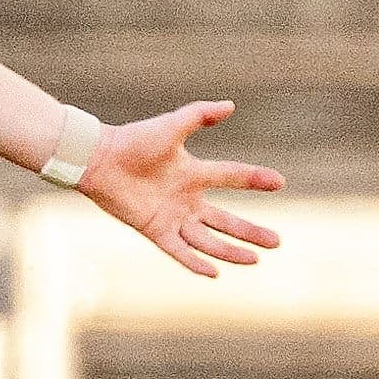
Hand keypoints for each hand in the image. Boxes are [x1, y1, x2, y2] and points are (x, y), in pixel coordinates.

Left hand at [79, 101, 284, 278]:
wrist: (99, 158)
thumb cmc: (134, 140)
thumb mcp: (172, 125)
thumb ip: (200, 115)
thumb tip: (231, 105)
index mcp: (194, 174)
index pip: (232, 176)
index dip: (255, 179)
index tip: (279, 182)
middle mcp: (186, 199)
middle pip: (226, 221)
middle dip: (251, 232)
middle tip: (276, 242)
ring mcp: (171, 217)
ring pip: (208, 240)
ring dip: (231, 251)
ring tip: (255, 261)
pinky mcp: (154, 230)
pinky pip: (178, 251)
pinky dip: (195, 262)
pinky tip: (215, 273)